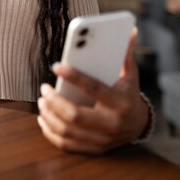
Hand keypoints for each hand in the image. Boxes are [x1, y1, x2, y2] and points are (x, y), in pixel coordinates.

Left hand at [37, 28, 149, 153]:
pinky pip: (67, 145)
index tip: (56, 66)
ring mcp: (102, 140)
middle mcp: (111, 124)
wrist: (139, 124)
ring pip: (68, 132)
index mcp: (120, 103)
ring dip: (49, 116)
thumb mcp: (130, 74)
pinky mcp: (94, 149)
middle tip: (43, 88)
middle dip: (55, 102)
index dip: (74, 76)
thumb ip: (125, 54)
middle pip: (75, 116)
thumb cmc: (128, 93)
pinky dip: (50, 133)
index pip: (94, 88)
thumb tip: (130, 30)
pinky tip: (43, 118)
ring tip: (41, 100)